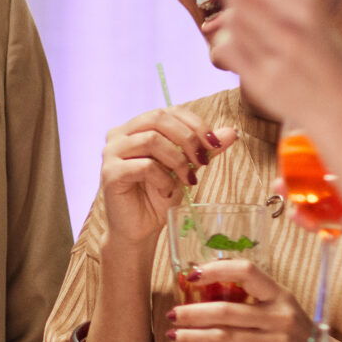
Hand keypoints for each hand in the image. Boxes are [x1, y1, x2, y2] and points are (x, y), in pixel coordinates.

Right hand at [99, 108, 236, 247]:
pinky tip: (167, 191)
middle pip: (158, 118)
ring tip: (187, 180)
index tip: (214, 144)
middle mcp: (119, 135)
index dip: (194, 124)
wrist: (139, 229)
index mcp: (135, 128)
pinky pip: (144, 166)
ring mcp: (111, 153)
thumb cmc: (158, 196)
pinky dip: (163, 179)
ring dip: (177, 160)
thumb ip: (203, 148)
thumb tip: (231, 132)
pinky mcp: (110, 173)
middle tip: (202, 161)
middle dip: (188, 138)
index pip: (168, 112)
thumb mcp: (186, 168)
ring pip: (151, 140)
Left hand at [167, 258, 341, 341]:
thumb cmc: (300, 336)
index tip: (191, 274)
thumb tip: (206, 291)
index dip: (216, 269)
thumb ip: (254, 301)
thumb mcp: (283, 310)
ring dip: (193, 337)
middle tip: (172, 314)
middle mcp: (279, 316)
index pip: (246, 271)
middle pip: (227, 310)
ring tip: (173, 336)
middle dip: (192, 312)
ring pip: (224, 338)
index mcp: (280, 295)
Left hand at [198, 0, 341, 122]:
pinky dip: (223, 47)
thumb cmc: (324, 58)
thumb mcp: (312, 18)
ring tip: (247, 37)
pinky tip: (238, 54)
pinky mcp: (263, 79)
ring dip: (227, 25)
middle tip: (231, 6)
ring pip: (229, 20)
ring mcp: (278, 53)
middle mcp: (293, 24)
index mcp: (305, 3)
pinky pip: (225, 49)